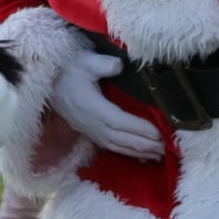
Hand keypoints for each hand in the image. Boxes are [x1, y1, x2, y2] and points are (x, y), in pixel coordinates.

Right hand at [50, 49, 164, 160]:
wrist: (49, 83)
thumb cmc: (69, 70)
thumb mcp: (85, 61)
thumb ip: (103, 64)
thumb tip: (118, 66)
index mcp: (93, 108)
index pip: (121, 122)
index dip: (140, 129)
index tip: (160, 133)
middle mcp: (93, 124)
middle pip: (123, 139)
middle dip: (146, 145)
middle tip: (169, 148)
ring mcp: (92, 132)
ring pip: (119, 146)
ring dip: (140, 152)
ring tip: (161, 154)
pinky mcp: (92, 134)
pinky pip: (113, 148)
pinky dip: (129, 153)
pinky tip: (143, 156)